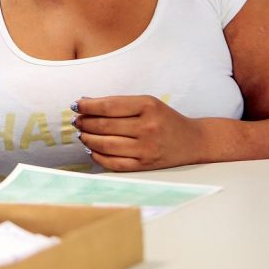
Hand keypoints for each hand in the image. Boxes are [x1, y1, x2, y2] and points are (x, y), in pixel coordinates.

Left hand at [73, 95, 206, 170]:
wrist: (193, 141)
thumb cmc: (165, 119)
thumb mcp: (147, 103)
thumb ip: (118, 103)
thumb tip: (84, 102)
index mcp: (148, 106)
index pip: (109, 106)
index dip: (88, 106)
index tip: (75, 105)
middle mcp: (147, 127)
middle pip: (104, 126)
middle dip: (85, 122)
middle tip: (76, 121)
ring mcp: (146, 148)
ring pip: (105, 145)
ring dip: (87, 138)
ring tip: (81, 133)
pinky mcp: (144, 165)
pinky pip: (113, 163)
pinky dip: (97, 156)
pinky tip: (91, 149)